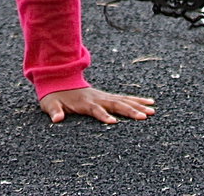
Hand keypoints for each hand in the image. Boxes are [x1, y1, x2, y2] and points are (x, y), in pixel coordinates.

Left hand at [39, 86, 155, 124]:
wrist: (58, 81)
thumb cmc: (55, 97)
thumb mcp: (50, 104)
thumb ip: (54, 111)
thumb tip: (56, 119)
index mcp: (84, 102)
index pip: (95, 109)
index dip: (103, 115)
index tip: (114, 122)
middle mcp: (97, 98)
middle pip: (115, 104)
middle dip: (129, 110)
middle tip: (144, 116)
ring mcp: (103, 96)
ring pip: (123, 101)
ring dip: (137, 105)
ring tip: (152, 111)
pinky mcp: (108, 97)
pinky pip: (124, 99)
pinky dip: (137, 100)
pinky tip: (149, 103)